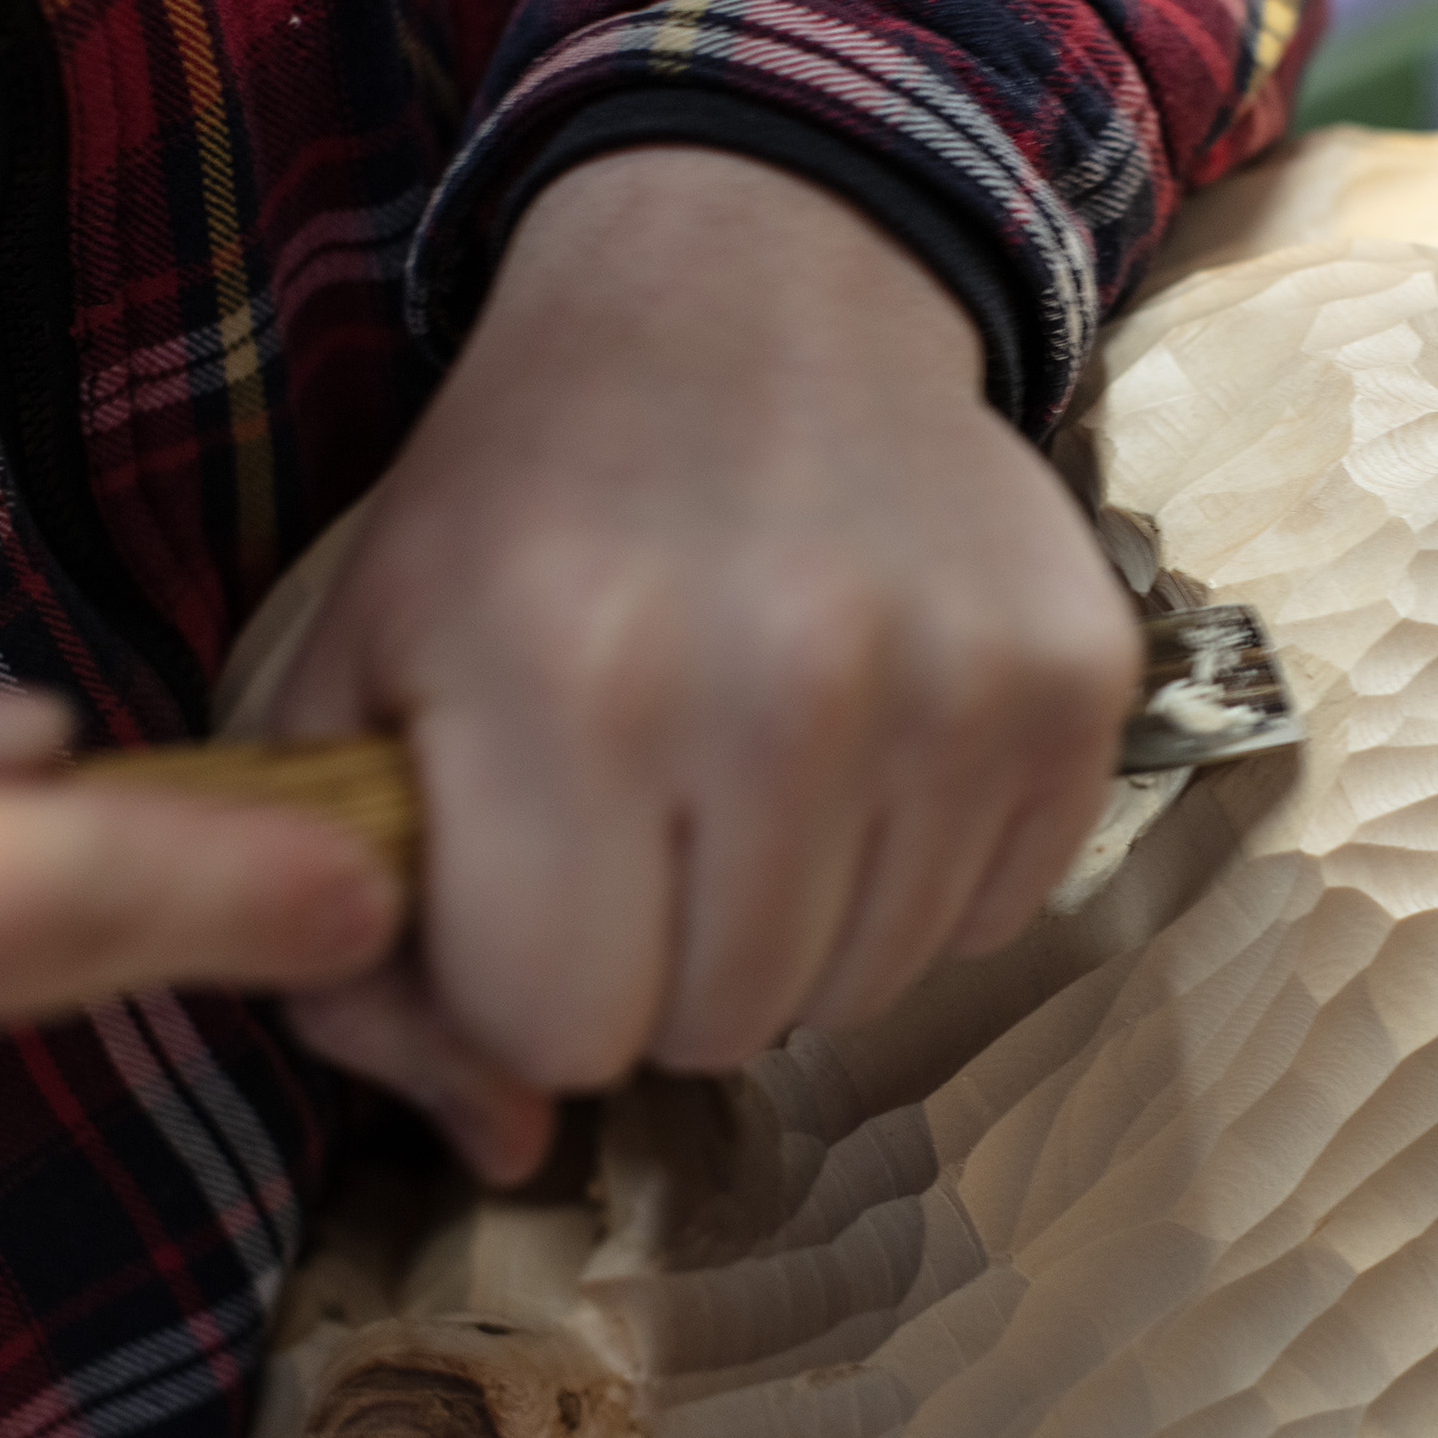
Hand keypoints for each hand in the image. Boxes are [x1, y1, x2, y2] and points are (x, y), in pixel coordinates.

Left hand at [269, 147, 1138, 1179]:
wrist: (751, 289)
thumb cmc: (530, 501)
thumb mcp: (359, 674)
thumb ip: (359, 943)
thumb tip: (510, 1149)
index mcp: (563, 687)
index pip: (560, 1033)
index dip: (530, 974)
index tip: (535, 871)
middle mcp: (781, 687)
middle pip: (719, 1029)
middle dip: (661, 957)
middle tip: (649, 812)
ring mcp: (955, 685)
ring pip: (864, 989)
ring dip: (794, 919)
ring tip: (755, 766)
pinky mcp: (1078, 679)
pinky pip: (993, 916)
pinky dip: (920, 869)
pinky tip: (868, 739)